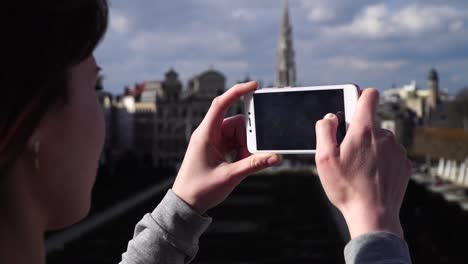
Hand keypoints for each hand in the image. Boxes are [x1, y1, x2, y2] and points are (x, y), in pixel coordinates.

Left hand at [172, 81, 280, 214]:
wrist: (186, 204)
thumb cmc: (200, 189)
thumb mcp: (230, 176)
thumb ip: (253, 164)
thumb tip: (275, 157)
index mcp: (206, 134)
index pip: (220, 104)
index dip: (237, 92)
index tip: (254, 85)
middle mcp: (208, 134)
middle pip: (236, 123)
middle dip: (249, 136)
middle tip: (252, 153)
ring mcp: (212, 142)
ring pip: (237, 134)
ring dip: (246, 147)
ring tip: (243, 164)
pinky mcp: (216, 150)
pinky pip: (235, 143)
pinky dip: (242, 152)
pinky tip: (242, 163)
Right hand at [315, 88, 410, 238]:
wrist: (373, 215)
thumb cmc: (346, 187)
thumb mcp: (324, 158)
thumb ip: (324, 130)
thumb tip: (330, 117)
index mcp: (364, 130)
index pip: (369, 96)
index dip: (358, 96)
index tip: (350, 106)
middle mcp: (385, 136)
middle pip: (370, 123)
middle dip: (358, 133)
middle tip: (347, 154)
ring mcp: (397, 150)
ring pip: (380, 140)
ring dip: (370, 148)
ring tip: (359, 169)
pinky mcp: (404, 164)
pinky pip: (390, 154)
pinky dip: (381, 161)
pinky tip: (371, 177)